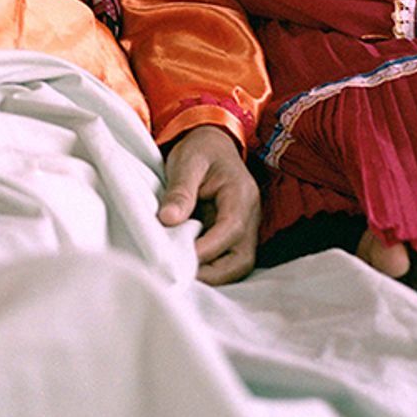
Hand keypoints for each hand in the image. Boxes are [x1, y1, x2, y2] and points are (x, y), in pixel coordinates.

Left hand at [158, 124, 259, 284]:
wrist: (211, 141)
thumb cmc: (200, 149)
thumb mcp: (187, 161)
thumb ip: (180, 191)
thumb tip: (167, 220)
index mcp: (241, 194)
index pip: (231, 229)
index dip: (208, 248)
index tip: (180, 257)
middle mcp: (249, 216)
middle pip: (242, 259)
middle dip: (214, 274)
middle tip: (181, 275)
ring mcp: (245, 228)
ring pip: (238, 265)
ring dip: (213, 275)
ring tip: (182, 273)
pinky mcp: (233, 235)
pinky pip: (227, 260)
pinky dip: (210, 268)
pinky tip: (188, 267)